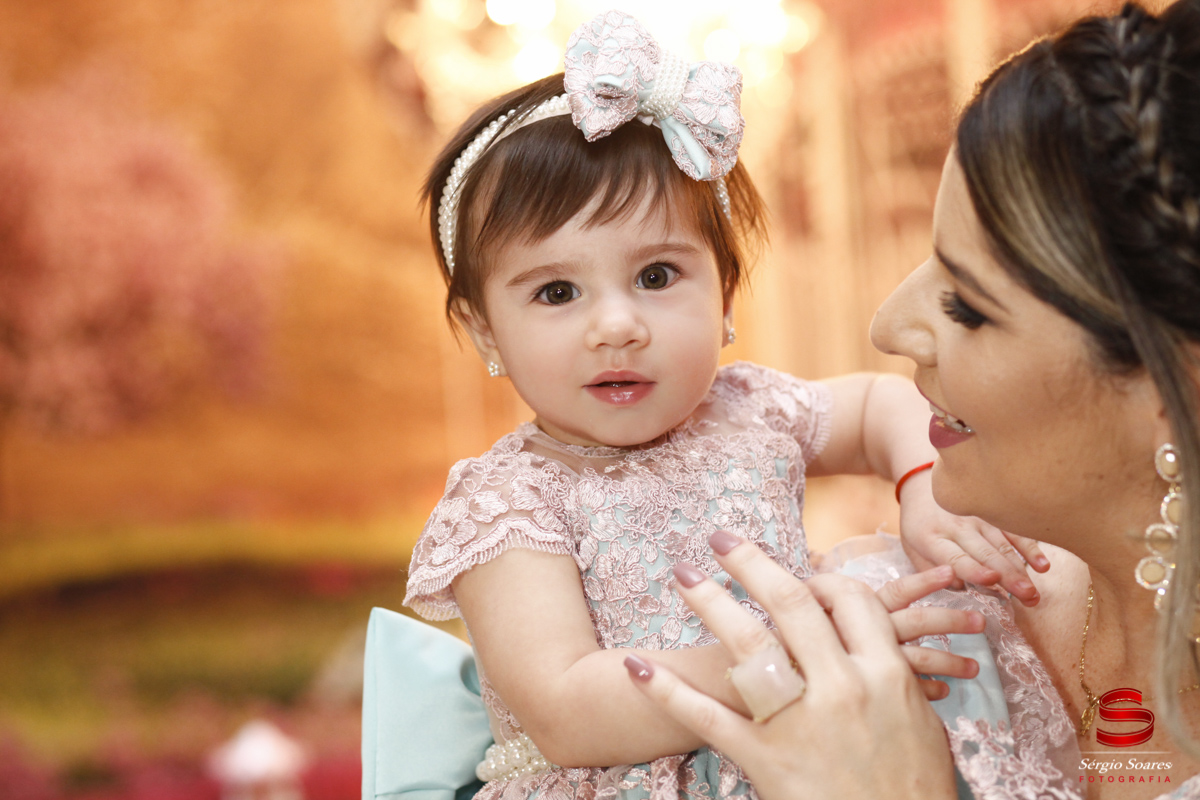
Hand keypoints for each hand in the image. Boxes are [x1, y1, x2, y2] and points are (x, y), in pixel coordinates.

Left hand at [627, 533, 959, 799]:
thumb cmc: (915, 790)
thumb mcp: (921, 724)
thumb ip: (894, 673)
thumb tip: (876, 637)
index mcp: (886, 674)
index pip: (849, 599)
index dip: (821, 578)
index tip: (799, 574)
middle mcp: (842, 688)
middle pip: (791, 604)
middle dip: (751, 563)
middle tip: (720, 539)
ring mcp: (801, 722)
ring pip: (748, 645)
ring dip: (710, 603)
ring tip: (683, 574)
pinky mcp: (765, 758)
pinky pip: (708, 717)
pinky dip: (668, 691)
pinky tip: (637, 668)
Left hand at [898, 467, 1048, 605]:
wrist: (921, 485)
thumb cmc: (919, 525)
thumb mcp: (911, 548)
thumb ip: (931, 570)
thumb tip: (961, 587)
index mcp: (932, 538)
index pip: (955, 556)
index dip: (974, 568)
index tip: (992, 579)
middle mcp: (958, 528)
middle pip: (986, 554)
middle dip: (1008, 576)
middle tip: (1027, 596)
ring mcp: (978, 519)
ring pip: (1003, 546)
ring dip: (1021, 570)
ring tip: (1034, 592)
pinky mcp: (993, 514)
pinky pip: (1014, 533)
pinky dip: (1030, 548)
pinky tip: (1043, 566)